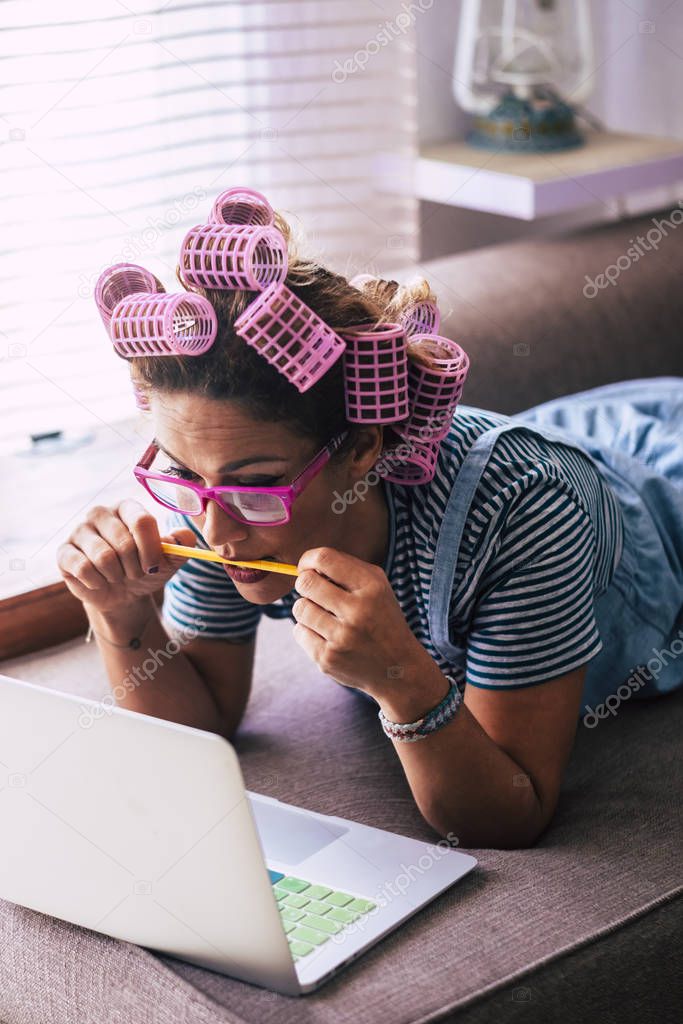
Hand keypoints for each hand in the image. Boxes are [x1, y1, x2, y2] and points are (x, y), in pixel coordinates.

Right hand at [56, 498, 197, 614]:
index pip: (142, 521)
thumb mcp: (168, 560)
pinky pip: (83, 568)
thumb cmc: (145, 569)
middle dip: (134, 568)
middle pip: (124, 542)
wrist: (121, 594)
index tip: (154, 566)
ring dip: (116, 576)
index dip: (151, 549)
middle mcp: (100, 513)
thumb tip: (183, 536)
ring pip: (104, 558)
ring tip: (116, 576)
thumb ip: (180, 545)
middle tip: (133, 573)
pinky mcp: (64, 551)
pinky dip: (97, 582)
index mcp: (127, 508)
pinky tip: (98, 581)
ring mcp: (79, 531)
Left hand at [291, 546, 428, 699]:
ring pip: (299, 608)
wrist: (397, 669)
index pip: (325, 559)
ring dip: (306, 609)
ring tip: (323, 616)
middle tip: (314, 592)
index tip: (307, 567)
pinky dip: (307, 631)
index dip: (308, 559)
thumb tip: (306, 565)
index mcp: (372, 587)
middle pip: (306, 583)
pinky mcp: (328, 658)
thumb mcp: (377, 587)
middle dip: (304, 584)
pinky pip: (299, 632)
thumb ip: (346, 568)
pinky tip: (325, 636)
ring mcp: (342, 637)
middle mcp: (358, 611)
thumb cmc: (381, 619)